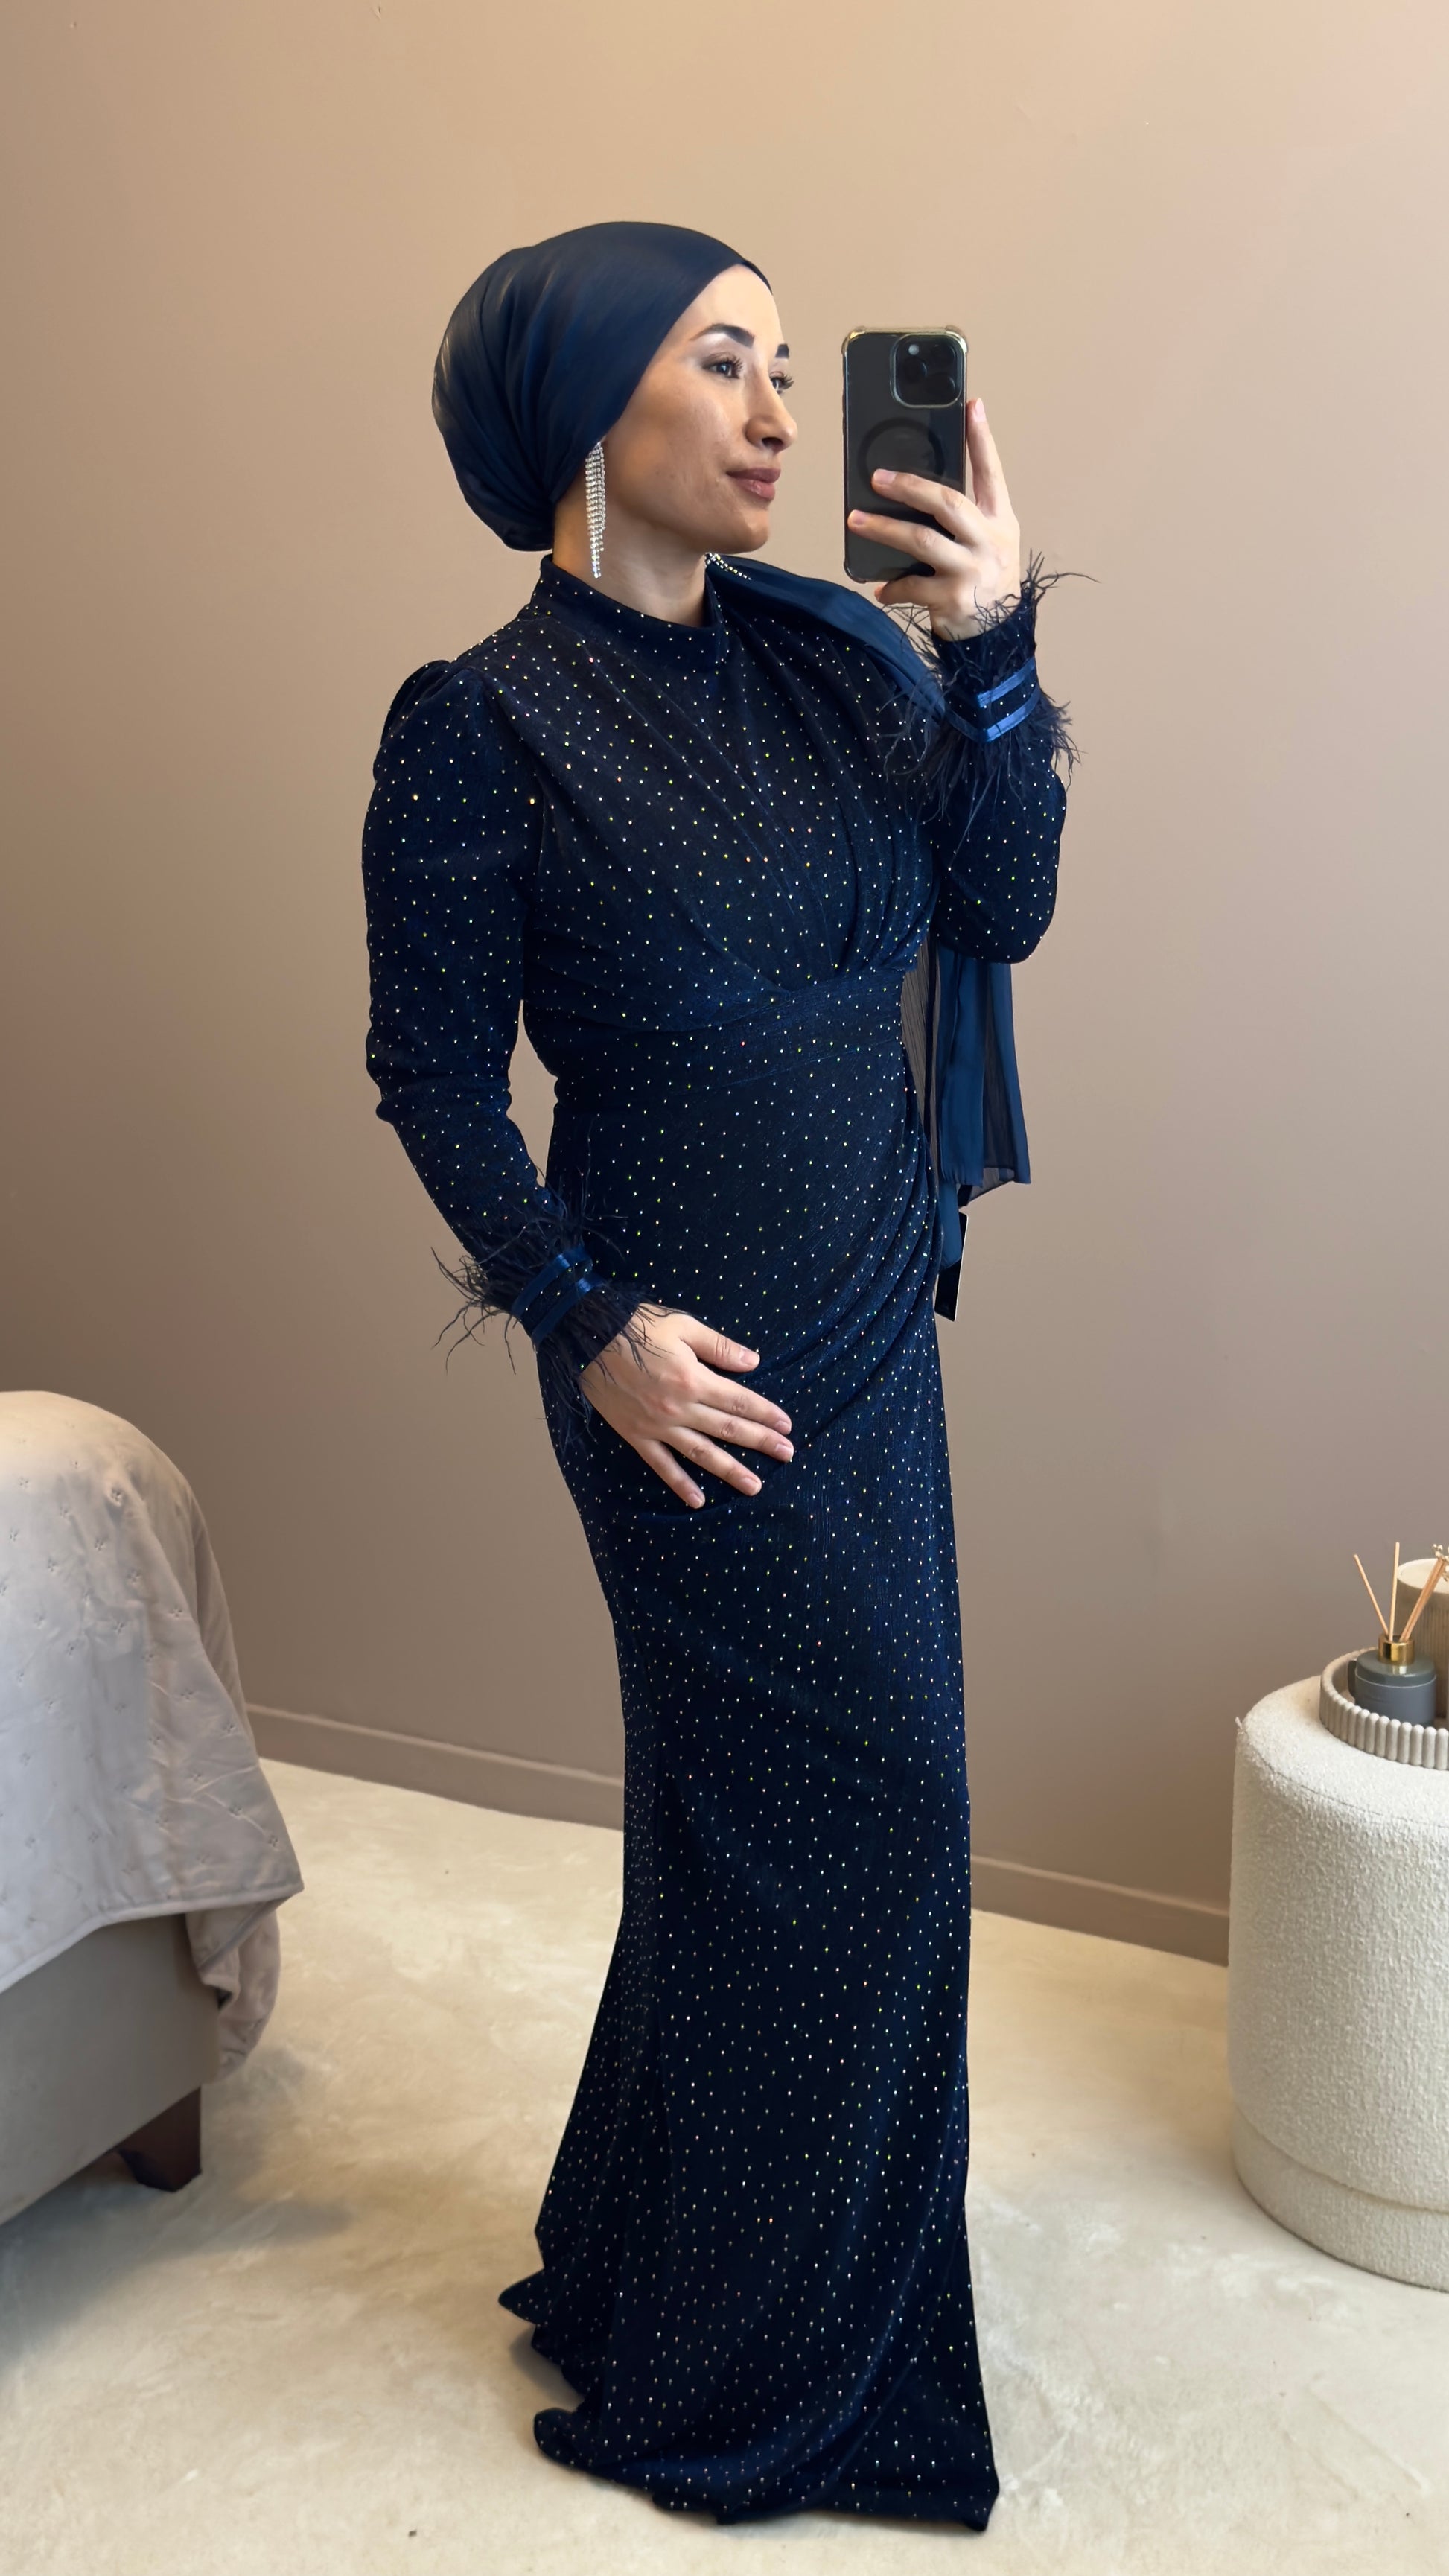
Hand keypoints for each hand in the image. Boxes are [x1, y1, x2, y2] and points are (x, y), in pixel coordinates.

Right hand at [581, 1307, 793, 1507]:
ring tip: (754, 1486)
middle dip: (760, 1442)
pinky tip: (697, 1500)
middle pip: (728, 1429)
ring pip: (701, 1453)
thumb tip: (754, 1362)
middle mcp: (679, 1407)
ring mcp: (657, 1425)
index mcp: (693, 1378)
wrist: (586, 1336)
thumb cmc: (635, 1325)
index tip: (786, 1425)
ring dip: (730, 1470)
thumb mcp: (682, 1326)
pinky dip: (679, 1484)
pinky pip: (661, 1465)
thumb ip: (719, 1347)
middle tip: (787, 1455)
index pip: (738, 1401)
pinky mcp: (636, 1435)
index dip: (765, 1413)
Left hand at [848, 396, 1020, 640]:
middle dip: (910, 487)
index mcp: (1000, 520)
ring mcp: (971, 569)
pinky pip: (913, 586)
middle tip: (877, 478)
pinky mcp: (953, 598)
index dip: (982, 439)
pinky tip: (880, 588)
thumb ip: (967, 514)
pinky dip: (892, 587)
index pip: (992, 473)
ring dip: (884, 530)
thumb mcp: (990, 541)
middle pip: (947, 502)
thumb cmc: (987, 579)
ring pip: (922, 541)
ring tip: (855, 521)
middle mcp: (989, 540)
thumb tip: (917, 488)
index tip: (972, 406)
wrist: (998, 634)